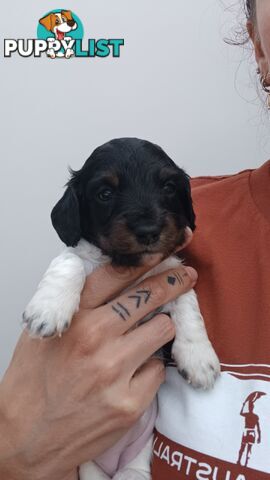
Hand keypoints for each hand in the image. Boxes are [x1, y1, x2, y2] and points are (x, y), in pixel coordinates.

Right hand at [0, 237, 195, 479]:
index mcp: (73, 317)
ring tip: (143, 338)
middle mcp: (96, 338)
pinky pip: (160, 370)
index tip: (161, 254)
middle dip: (172, 284)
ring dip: (159, 330)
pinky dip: (151, 368)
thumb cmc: (33, 383)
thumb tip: (113, 281)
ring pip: (163, 330)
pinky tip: (131, 375)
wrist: (27, 438)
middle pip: (149, 296)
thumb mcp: (42, 331)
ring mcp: (116, 370)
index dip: (144, 260)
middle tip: (184, 277)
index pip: (116, 274)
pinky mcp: (131, 402)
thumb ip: (74, 304)